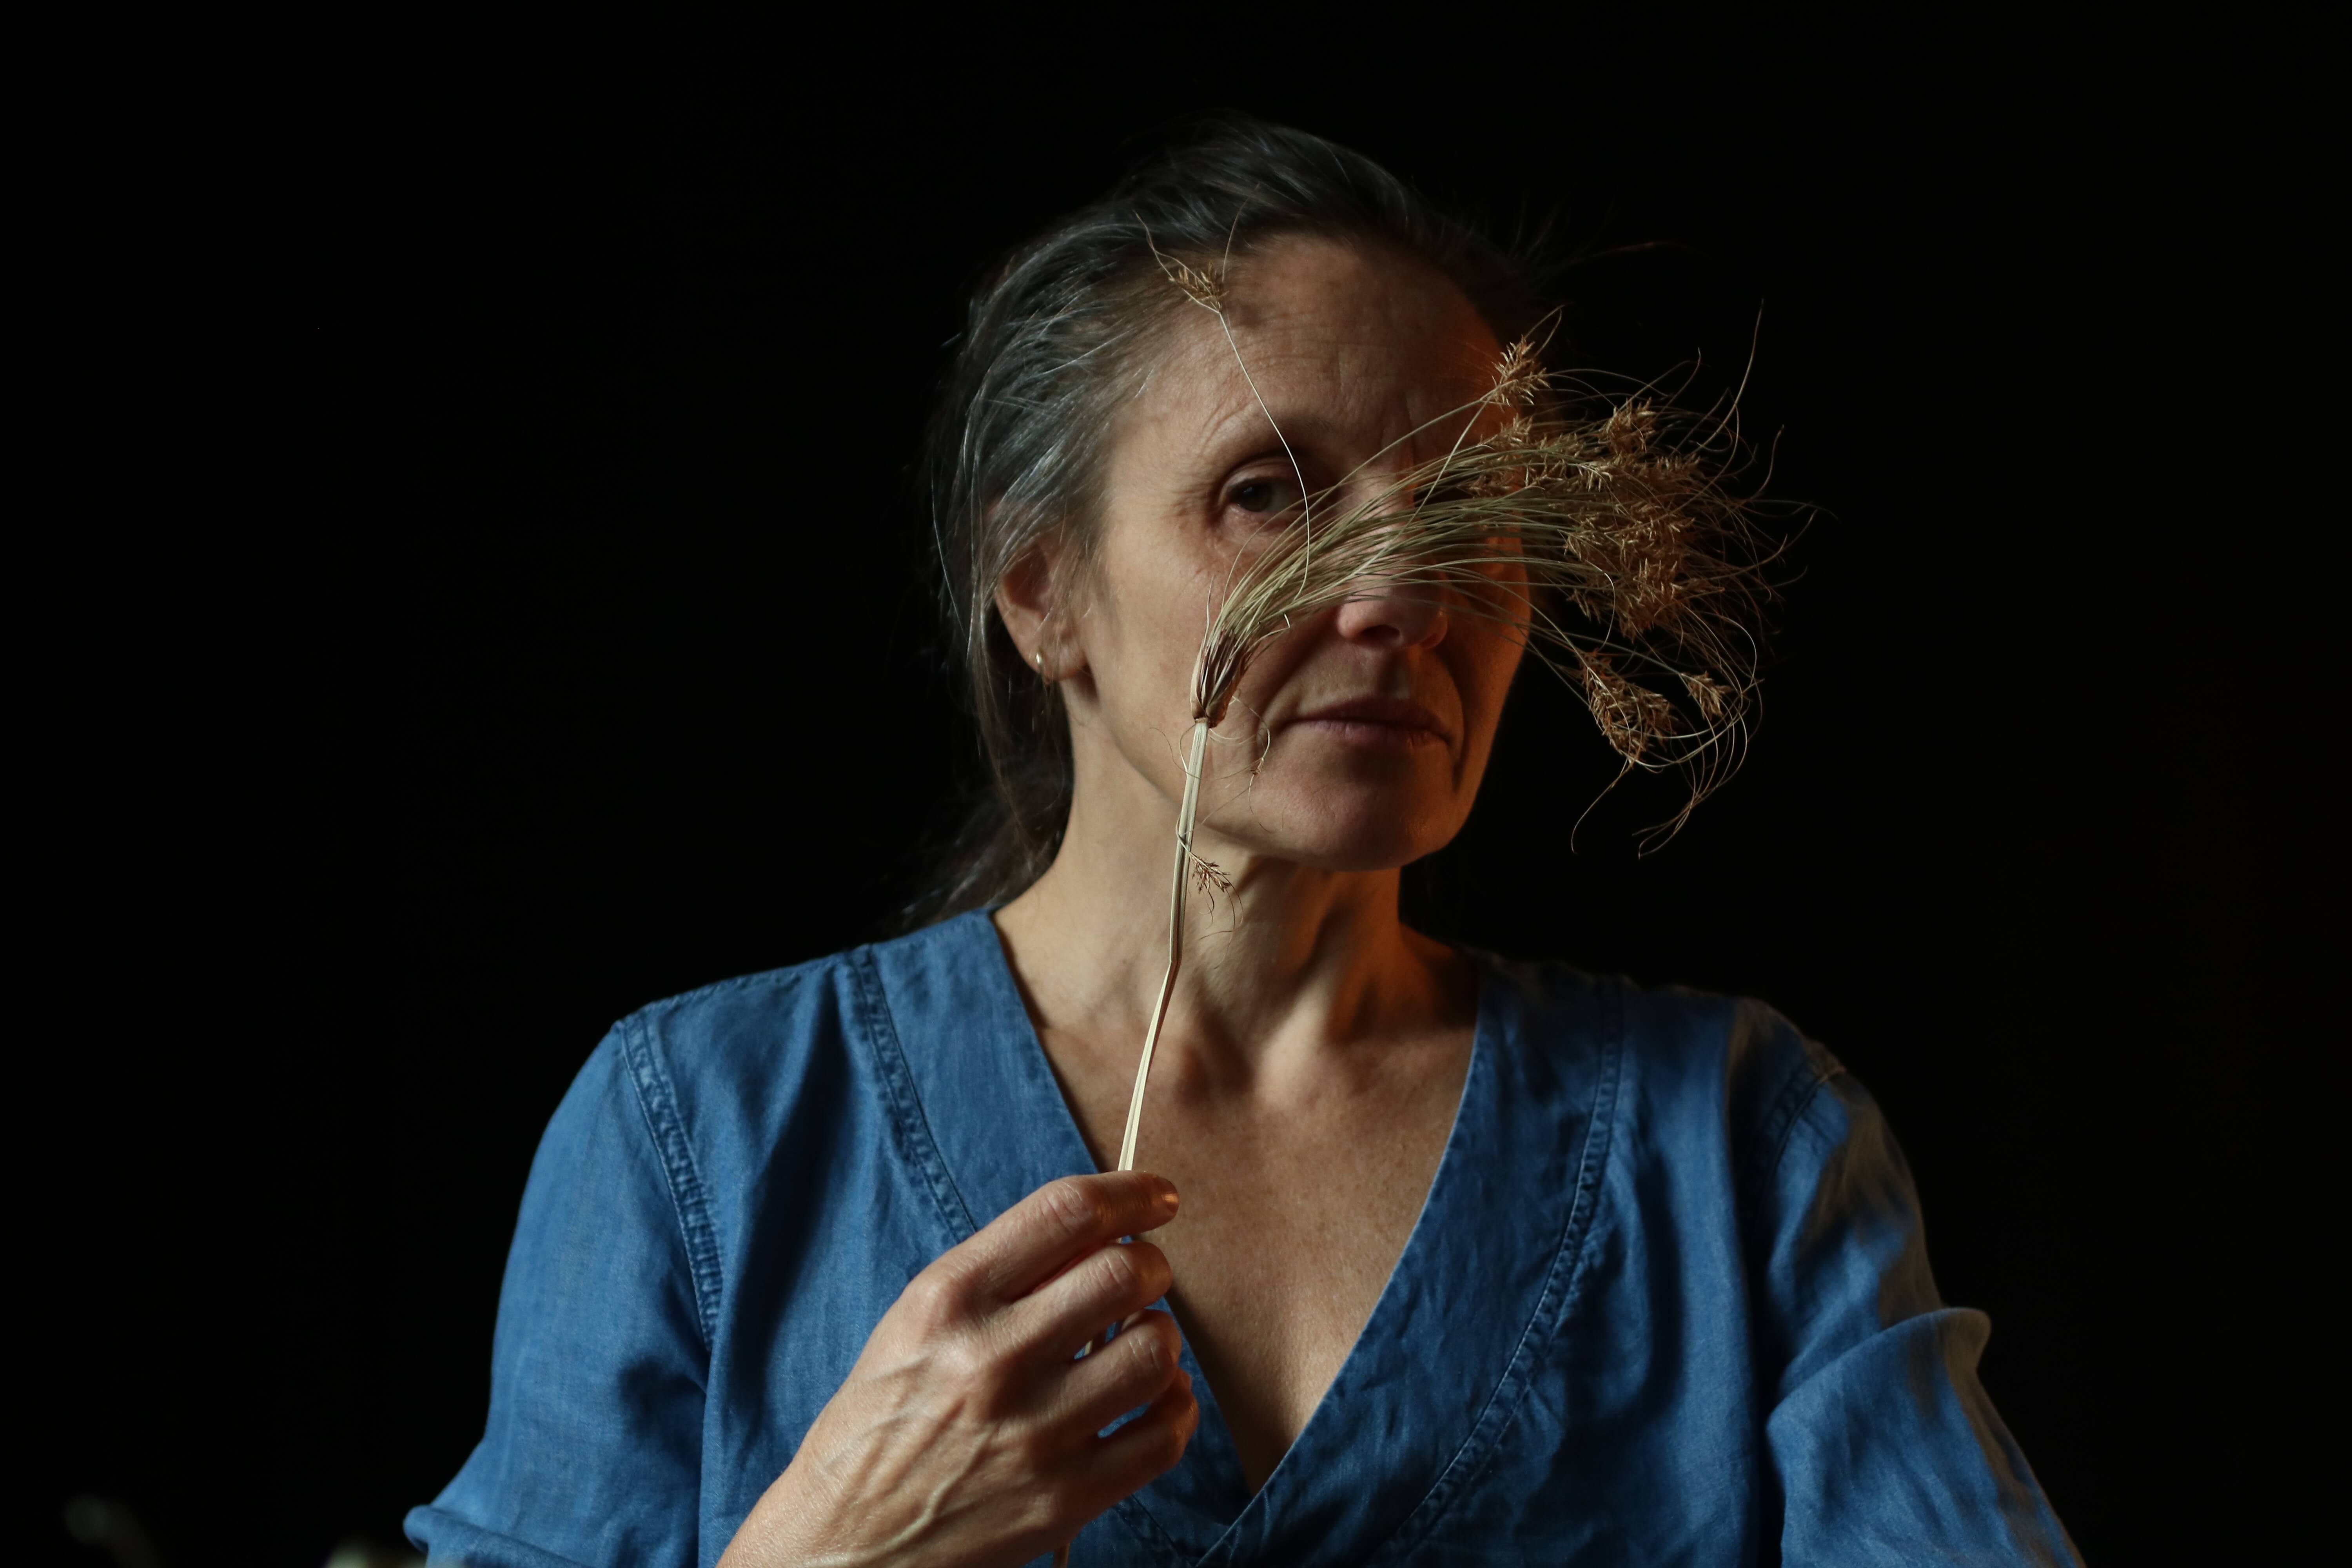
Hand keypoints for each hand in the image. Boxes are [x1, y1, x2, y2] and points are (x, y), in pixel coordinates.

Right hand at [718, 1171, 1196, 1567]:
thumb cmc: (884, 1422)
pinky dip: (1174, 1407)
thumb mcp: (917, 1324)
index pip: (1067, 1213)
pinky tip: (1153, 1401)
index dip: (1132, 1193)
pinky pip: (1164, 1435)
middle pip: (1123, 1273)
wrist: (844, 1545)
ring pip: (1156, 1351)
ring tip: (1137, 1343)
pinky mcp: (1065, 1499)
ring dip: (1160, 1336)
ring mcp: (1034, 1433)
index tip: (1159, 1197)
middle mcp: (992, 1359)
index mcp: (949, 1300)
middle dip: (1149, 1266)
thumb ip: (1003, 1277)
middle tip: (1143, 1277)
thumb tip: (1100, 1235)